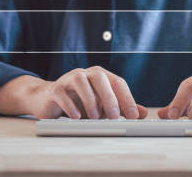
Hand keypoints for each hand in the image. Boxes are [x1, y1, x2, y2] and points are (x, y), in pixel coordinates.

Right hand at [0, 66, 146, 119]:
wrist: (49, 99)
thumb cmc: (79, 102)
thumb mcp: (102, 106)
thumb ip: (121, 108)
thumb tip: (142, 113)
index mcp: (101, 76)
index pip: (118, 82)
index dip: (127, 98)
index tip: (133, 115)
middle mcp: (86, 74)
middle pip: (101, 79)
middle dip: (110, 98)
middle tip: (114, 116)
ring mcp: (70, 79)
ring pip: (82, 83)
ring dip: (90, 101)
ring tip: (94, 117)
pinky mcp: (55, 89)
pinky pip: (63, 94)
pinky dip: (70, 106)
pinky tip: (76, 117)